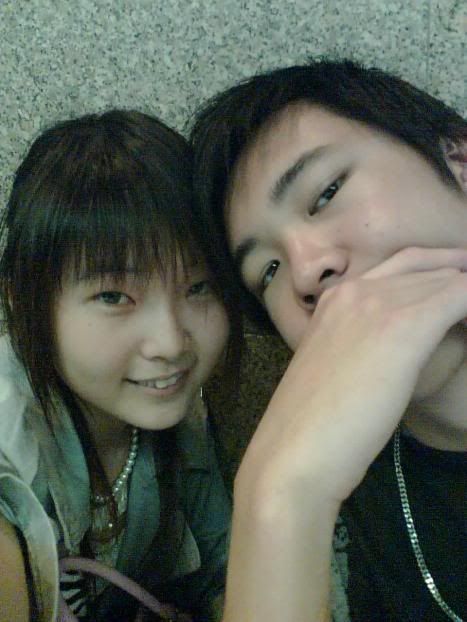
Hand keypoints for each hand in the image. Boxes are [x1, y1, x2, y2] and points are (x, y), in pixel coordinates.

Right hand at [240, 247, 466, 504]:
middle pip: (424, 265)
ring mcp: (377, 304)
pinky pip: (460, 297)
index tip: (454, 297)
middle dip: (458, 279)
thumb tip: (390, 350)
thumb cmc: (310, 422)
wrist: (295, 451)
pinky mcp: (406, 326)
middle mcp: (354, 290)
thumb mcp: (334, 369)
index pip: (398, 268)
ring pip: (447, 278)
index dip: (433, 278)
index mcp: (334, 298)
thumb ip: (358, 346)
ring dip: (466, 295)